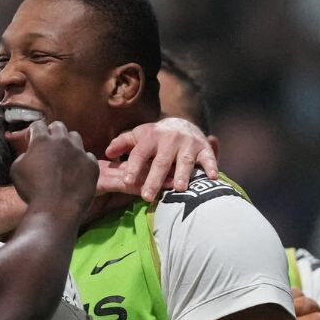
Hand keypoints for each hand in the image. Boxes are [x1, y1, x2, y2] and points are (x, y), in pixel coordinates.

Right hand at [10, 121, 98, 216]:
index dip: (33, 132)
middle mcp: (62, 141)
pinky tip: (76, 172)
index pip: (37, 125)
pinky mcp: (91, 164)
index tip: (32, 140)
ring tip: (64, 157)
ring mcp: (79, 152)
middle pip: (58, 126)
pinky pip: (87, 156)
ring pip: (75, 137)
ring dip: (68, 144)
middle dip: (52, 133)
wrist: (55, 209)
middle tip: (49, 146)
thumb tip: (30, 154)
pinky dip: (81, 161)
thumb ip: (23, 156)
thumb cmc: (32, 191)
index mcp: (42, 141)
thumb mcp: (16, 170)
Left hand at [102, 117, 217, 200]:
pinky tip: (212, 177)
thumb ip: (122, 144)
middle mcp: (169, 139)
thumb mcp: (138, 136)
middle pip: (161, 161)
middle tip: (147, 196)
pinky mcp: (203, 148)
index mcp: (150, 137)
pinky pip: (208, 158)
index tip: (126, 181)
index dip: (133, 167)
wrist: (182, 124)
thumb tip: (107, 153)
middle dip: (154, 179)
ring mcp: (187, 143)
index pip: (139, 153)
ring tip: (178, 188)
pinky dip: (211, 166)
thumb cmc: (154, 137)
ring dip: (182, 174)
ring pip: (184, 161)